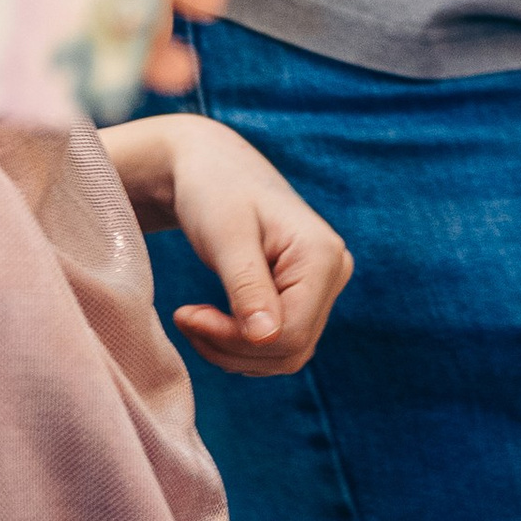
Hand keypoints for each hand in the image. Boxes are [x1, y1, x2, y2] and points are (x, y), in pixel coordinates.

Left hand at [101, 113, 351, 372]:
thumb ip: (248, 288)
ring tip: (192, 318)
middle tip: (185, 319)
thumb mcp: (226, 238)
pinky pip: (280, 343)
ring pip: (286, 353)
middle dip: (231, 347)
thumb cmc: (214, 192)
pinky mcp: (306, 294)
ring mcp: (324, 285)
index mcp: (322, 255)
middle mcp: (334, 272)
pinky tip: (211, 320)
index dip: (235, 339)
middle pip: (291, 348)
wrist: (210, 168)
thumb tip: (268, 340)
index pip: (289, 332)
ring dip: (233, 350)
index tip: (186, 315)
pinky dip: (240, 344)